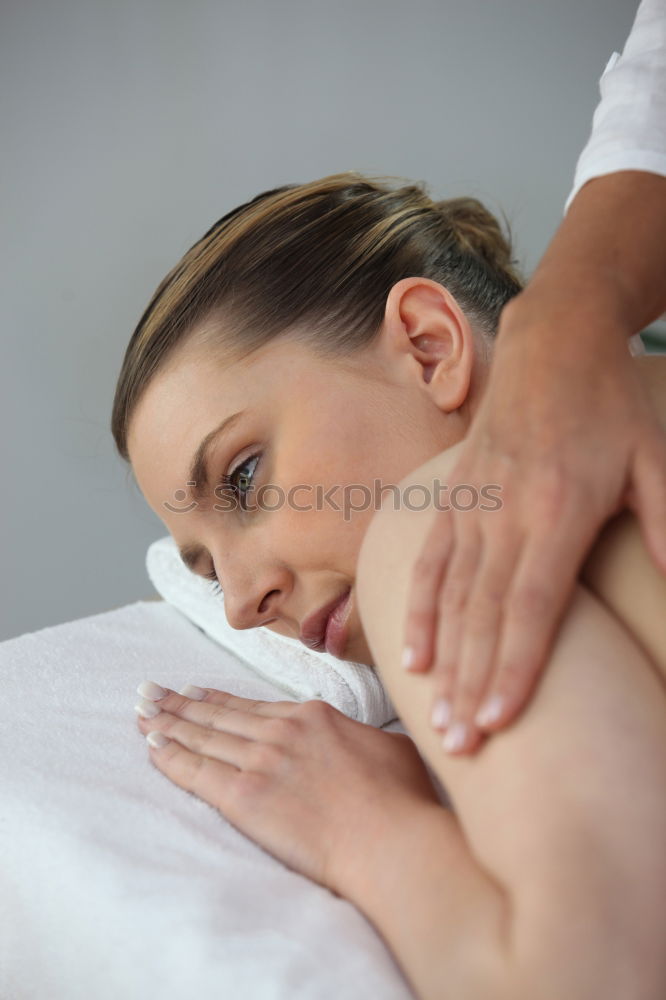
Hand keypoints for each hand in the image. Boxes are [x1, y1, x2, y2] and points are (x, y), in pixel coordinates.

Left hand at [134, 682, 439, 895]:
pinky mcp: (245, 797)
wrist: (389, 838)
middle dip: (181, 703)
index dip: (219, 699)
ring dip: (168, 724)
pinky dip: (171, 757)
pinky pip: (196, 772)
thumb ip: (366, 738)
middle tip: (152, 692)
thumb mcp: (394, 749)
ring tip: (143, 713)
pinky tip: (152, 748)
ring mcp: (261, 761)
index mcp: (313, 717)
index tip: (196, 692)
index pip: (252, 706)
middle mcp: (281, 731)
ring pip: (203, 737)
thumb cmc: (400, 800)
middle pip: (219, 716)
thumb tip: (367, 740)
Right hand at [403, 293, 665, 754]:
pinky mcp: (453, 499)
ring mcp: (471, 507)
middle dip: (469, 685)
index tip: (496, 723)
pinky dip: (416, 610)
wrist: (552, 345)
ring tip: (433, 717)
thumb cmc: (611, 406)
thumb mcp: (657, 460)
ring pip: (449, 597)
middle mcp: (504, 515)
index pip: (531, 607)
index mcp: (558, 512)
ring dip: (441, 660)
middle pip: (483, 615)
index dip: (512, 668)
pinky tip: (410, 652)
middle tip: (458, 749)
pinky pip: (428, 563)